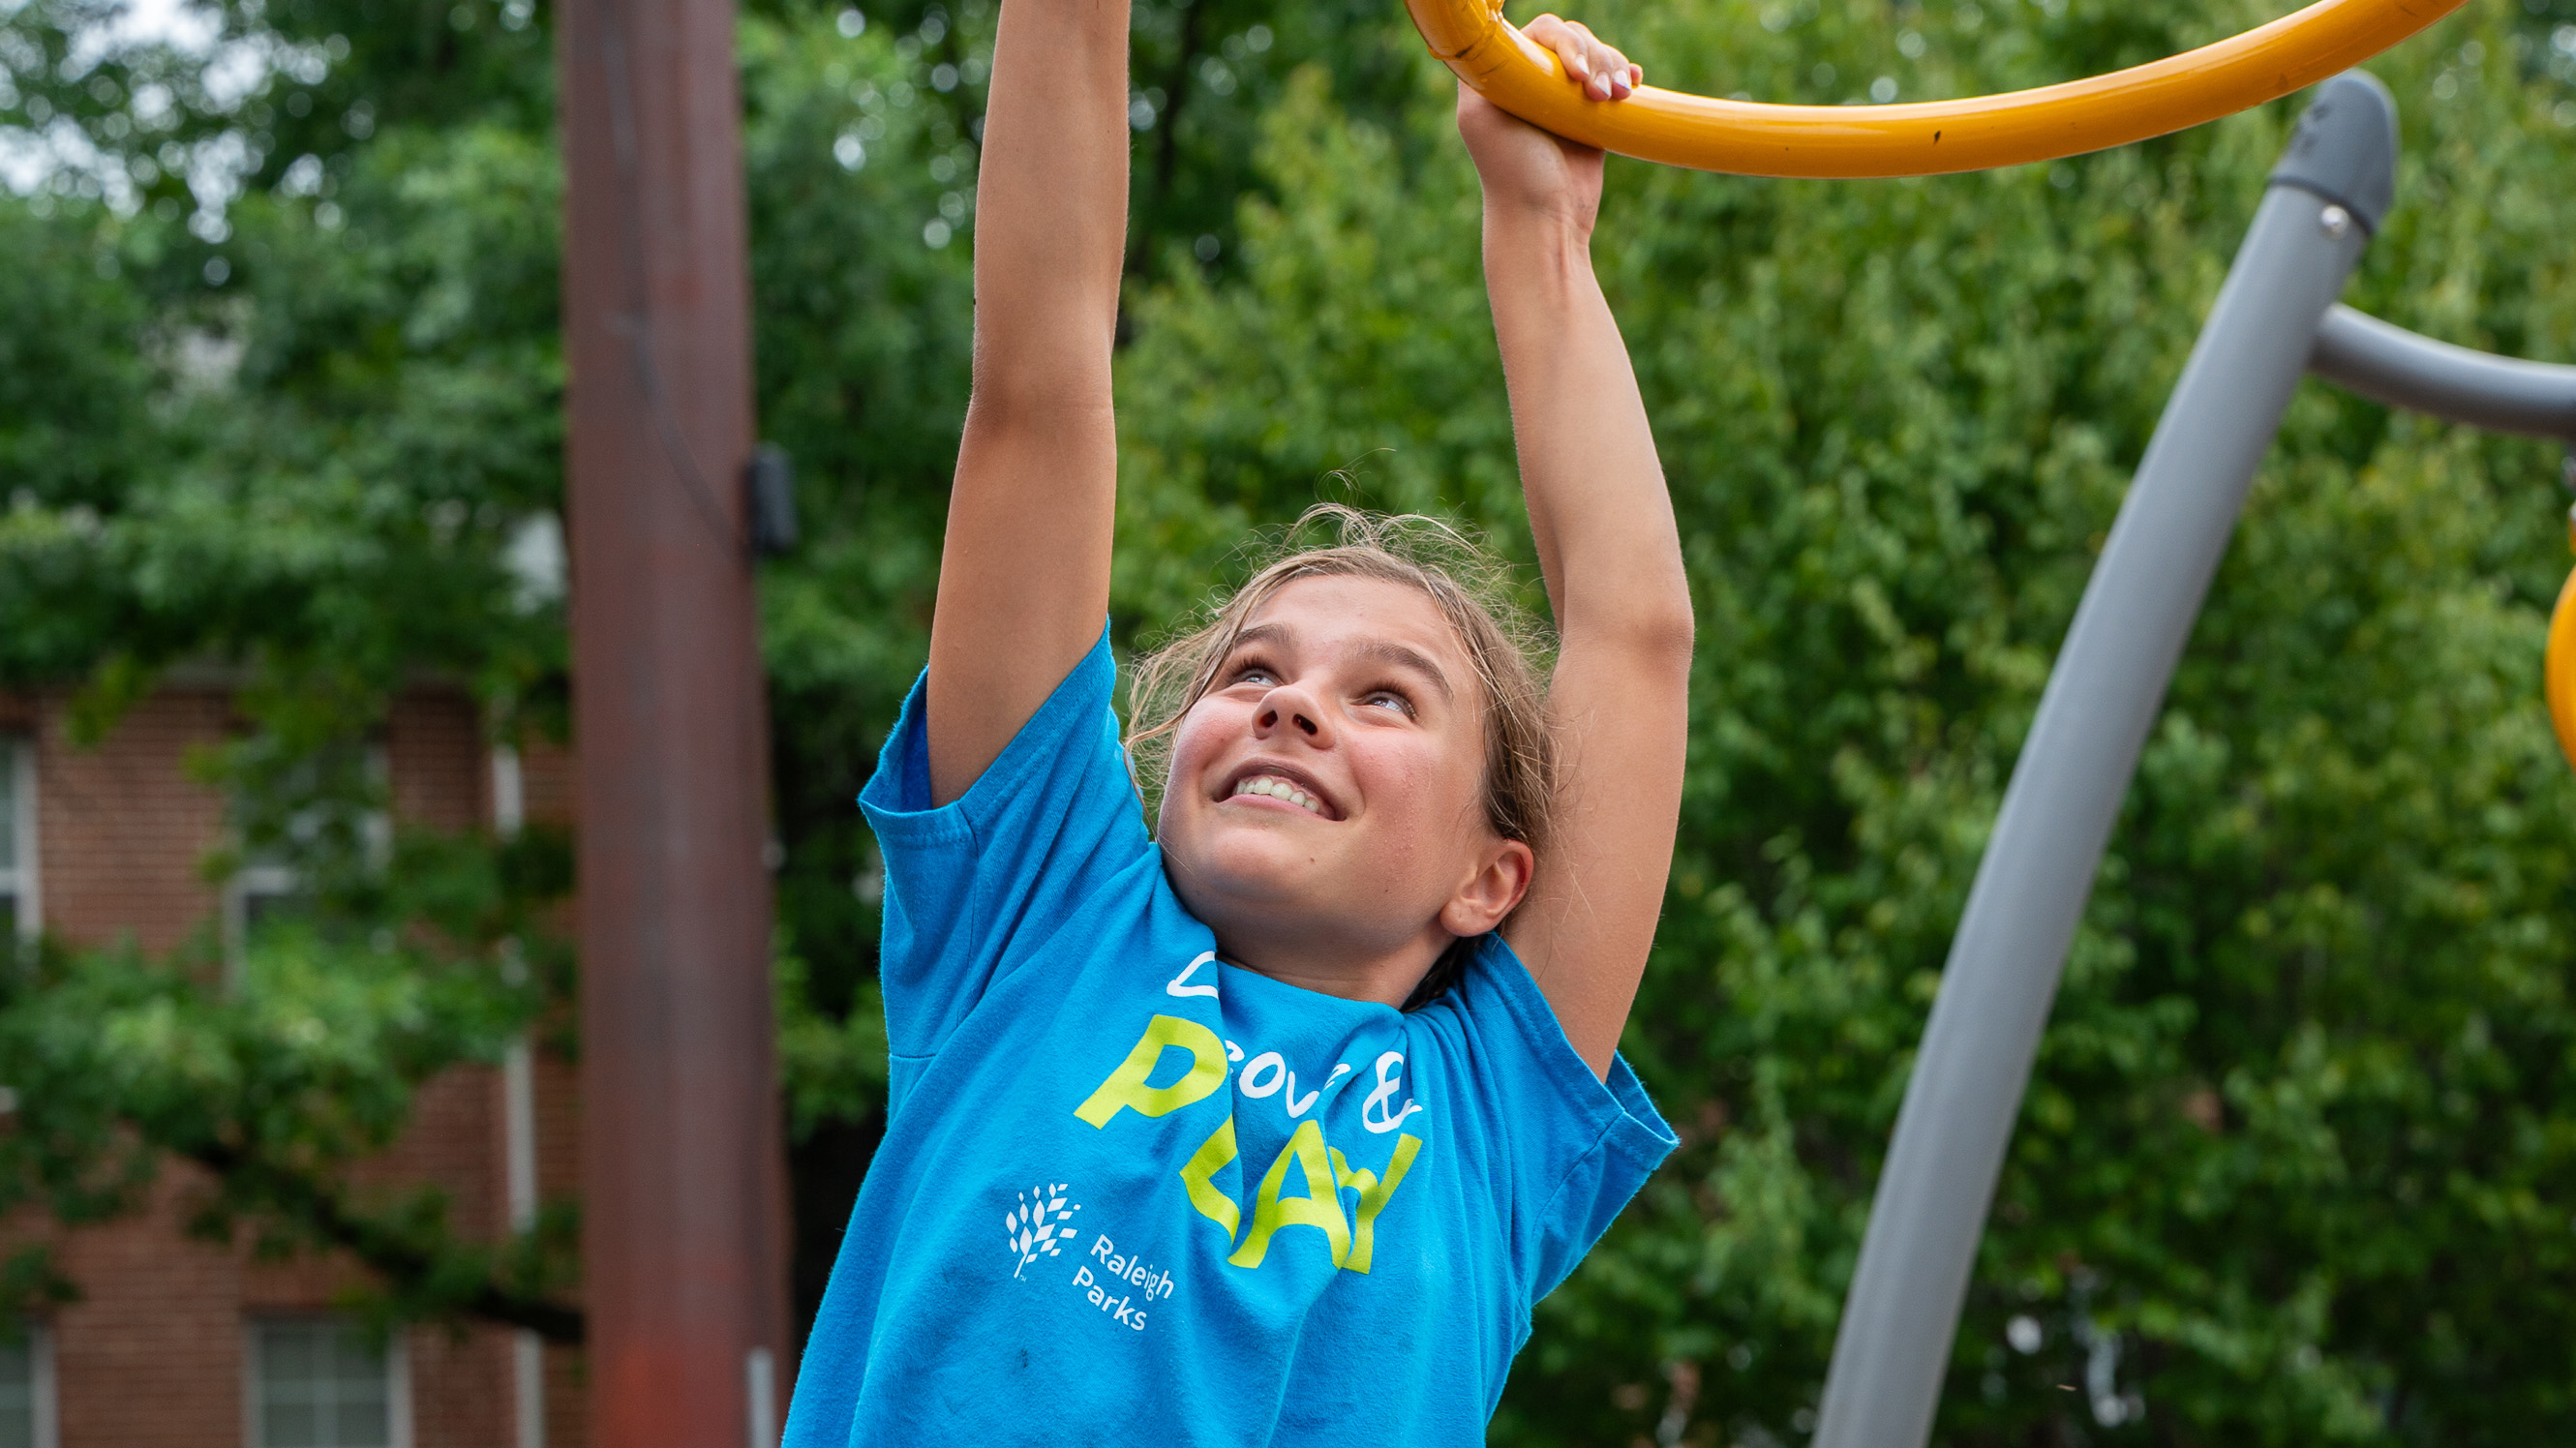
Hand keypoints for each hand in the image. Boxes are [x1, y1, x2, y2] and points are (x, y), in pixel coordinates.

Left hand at [1454, 16, 1638, 235]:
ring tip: (1618, 98)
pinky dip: (1624, 74)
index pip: (1540, 33)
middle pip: (1572, 38)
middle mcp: (1533, 80)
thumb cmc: (1512, 171)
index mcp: (1505, 76)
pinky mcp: (1590, 114)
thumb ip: (1487, 71)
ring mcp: (1563, 97)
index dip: (1562, 42)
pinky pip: (1613, 77)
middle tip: (1598, 96)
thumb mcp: (1483, 117)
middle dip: (1593, 58)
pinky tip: (1632, 85)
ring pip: (1597, 54)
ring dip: (1612, 67)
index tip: (1574, 73)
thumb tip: (1503, 33)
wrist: (1546, 218)